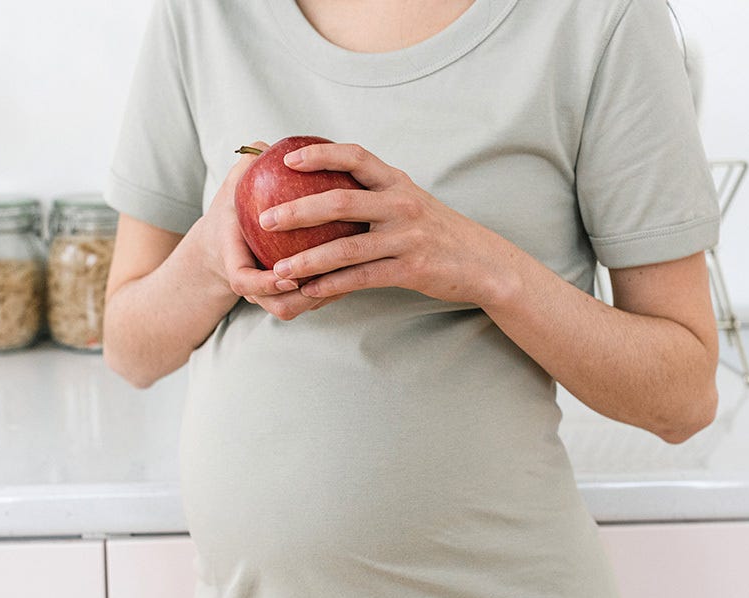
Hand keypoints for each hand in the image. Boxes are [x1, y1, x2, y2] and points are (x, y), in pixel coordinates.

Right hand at [206, 142, 338, 319]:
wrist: (227, 240)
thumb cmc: (235, 208)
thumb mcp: (233, 186)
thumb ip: (245, 166)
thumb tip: (264, 145)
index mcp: (233, 260)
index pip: (243, 281)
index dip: (265, 283)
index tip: (287, 273)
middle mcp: (253, 286)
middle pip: (279, 306)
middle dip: (303, 298)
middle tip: (331, 276)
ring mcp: (270, 297)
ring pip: (297, 308)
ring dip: (323, 296)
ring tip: (351, 272)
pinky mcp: (287, 298)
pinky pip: (311, 302)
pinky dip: (330, 291)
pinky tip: (357, 268)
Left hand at [259, 142, 511, 310]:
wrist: (483, 263)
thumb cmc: (438, 232)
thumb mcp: (410, 203)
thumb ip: (375, 195)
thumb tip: (324, 192)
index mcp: (397, 183)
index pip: (355, 156)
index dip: (320, 154)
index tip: (288, 159)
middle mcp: (401, 204)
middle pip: (340, 201)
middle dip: (297, 209)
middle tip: (265, 219)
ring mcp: (406, 237)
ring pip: (346, 247)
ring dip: (307, 259)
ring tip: (279, 269)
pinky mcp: (410, 269)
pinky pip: (362, 277)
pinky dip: (332, 285)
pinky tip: (309, 291)